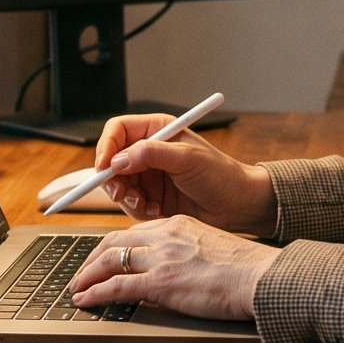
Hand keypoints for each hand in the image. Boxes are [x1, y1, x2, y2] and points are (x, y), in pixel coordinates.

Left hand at [68, 215, 276, 321]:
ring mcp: (161, 259)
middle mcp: (166, 236)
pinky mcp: (160, 282)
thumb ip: (189, 254)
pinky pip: (116, 286)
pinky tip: (85, 301)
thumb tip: (177, 272)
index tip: (105, 257)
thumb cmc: (247, 269)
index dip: (114, 245)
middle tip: (82, 272)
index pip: (136, 232)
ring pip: (109, 261)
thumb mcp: (213, 250)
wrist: (260, 277)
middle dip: (92, 258)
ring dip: (87, 276)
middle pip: (114, 241)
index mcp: (179, 225)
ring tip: (76, 289)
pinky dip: (95, 293)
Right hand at [92, 114, 277, 234]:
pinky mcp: (152, 198)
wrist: (239, 206)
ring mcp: (150, 176)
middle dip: (112, 179)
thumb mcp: (188, 159)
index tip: (104, 167)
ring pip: (118, 185)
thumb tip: (118, 160)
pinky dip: (138, 211)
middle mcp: (149, 152)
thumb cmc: (222, 175)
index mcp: (158, 131)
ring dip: (127, 198)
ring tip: (147, 205)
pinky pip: (130, 204)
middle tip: (122, 193)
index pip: (118, 130)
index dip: (106, 146)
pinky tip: (157, 211)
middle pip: (111, 160)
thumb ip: (151, 154)